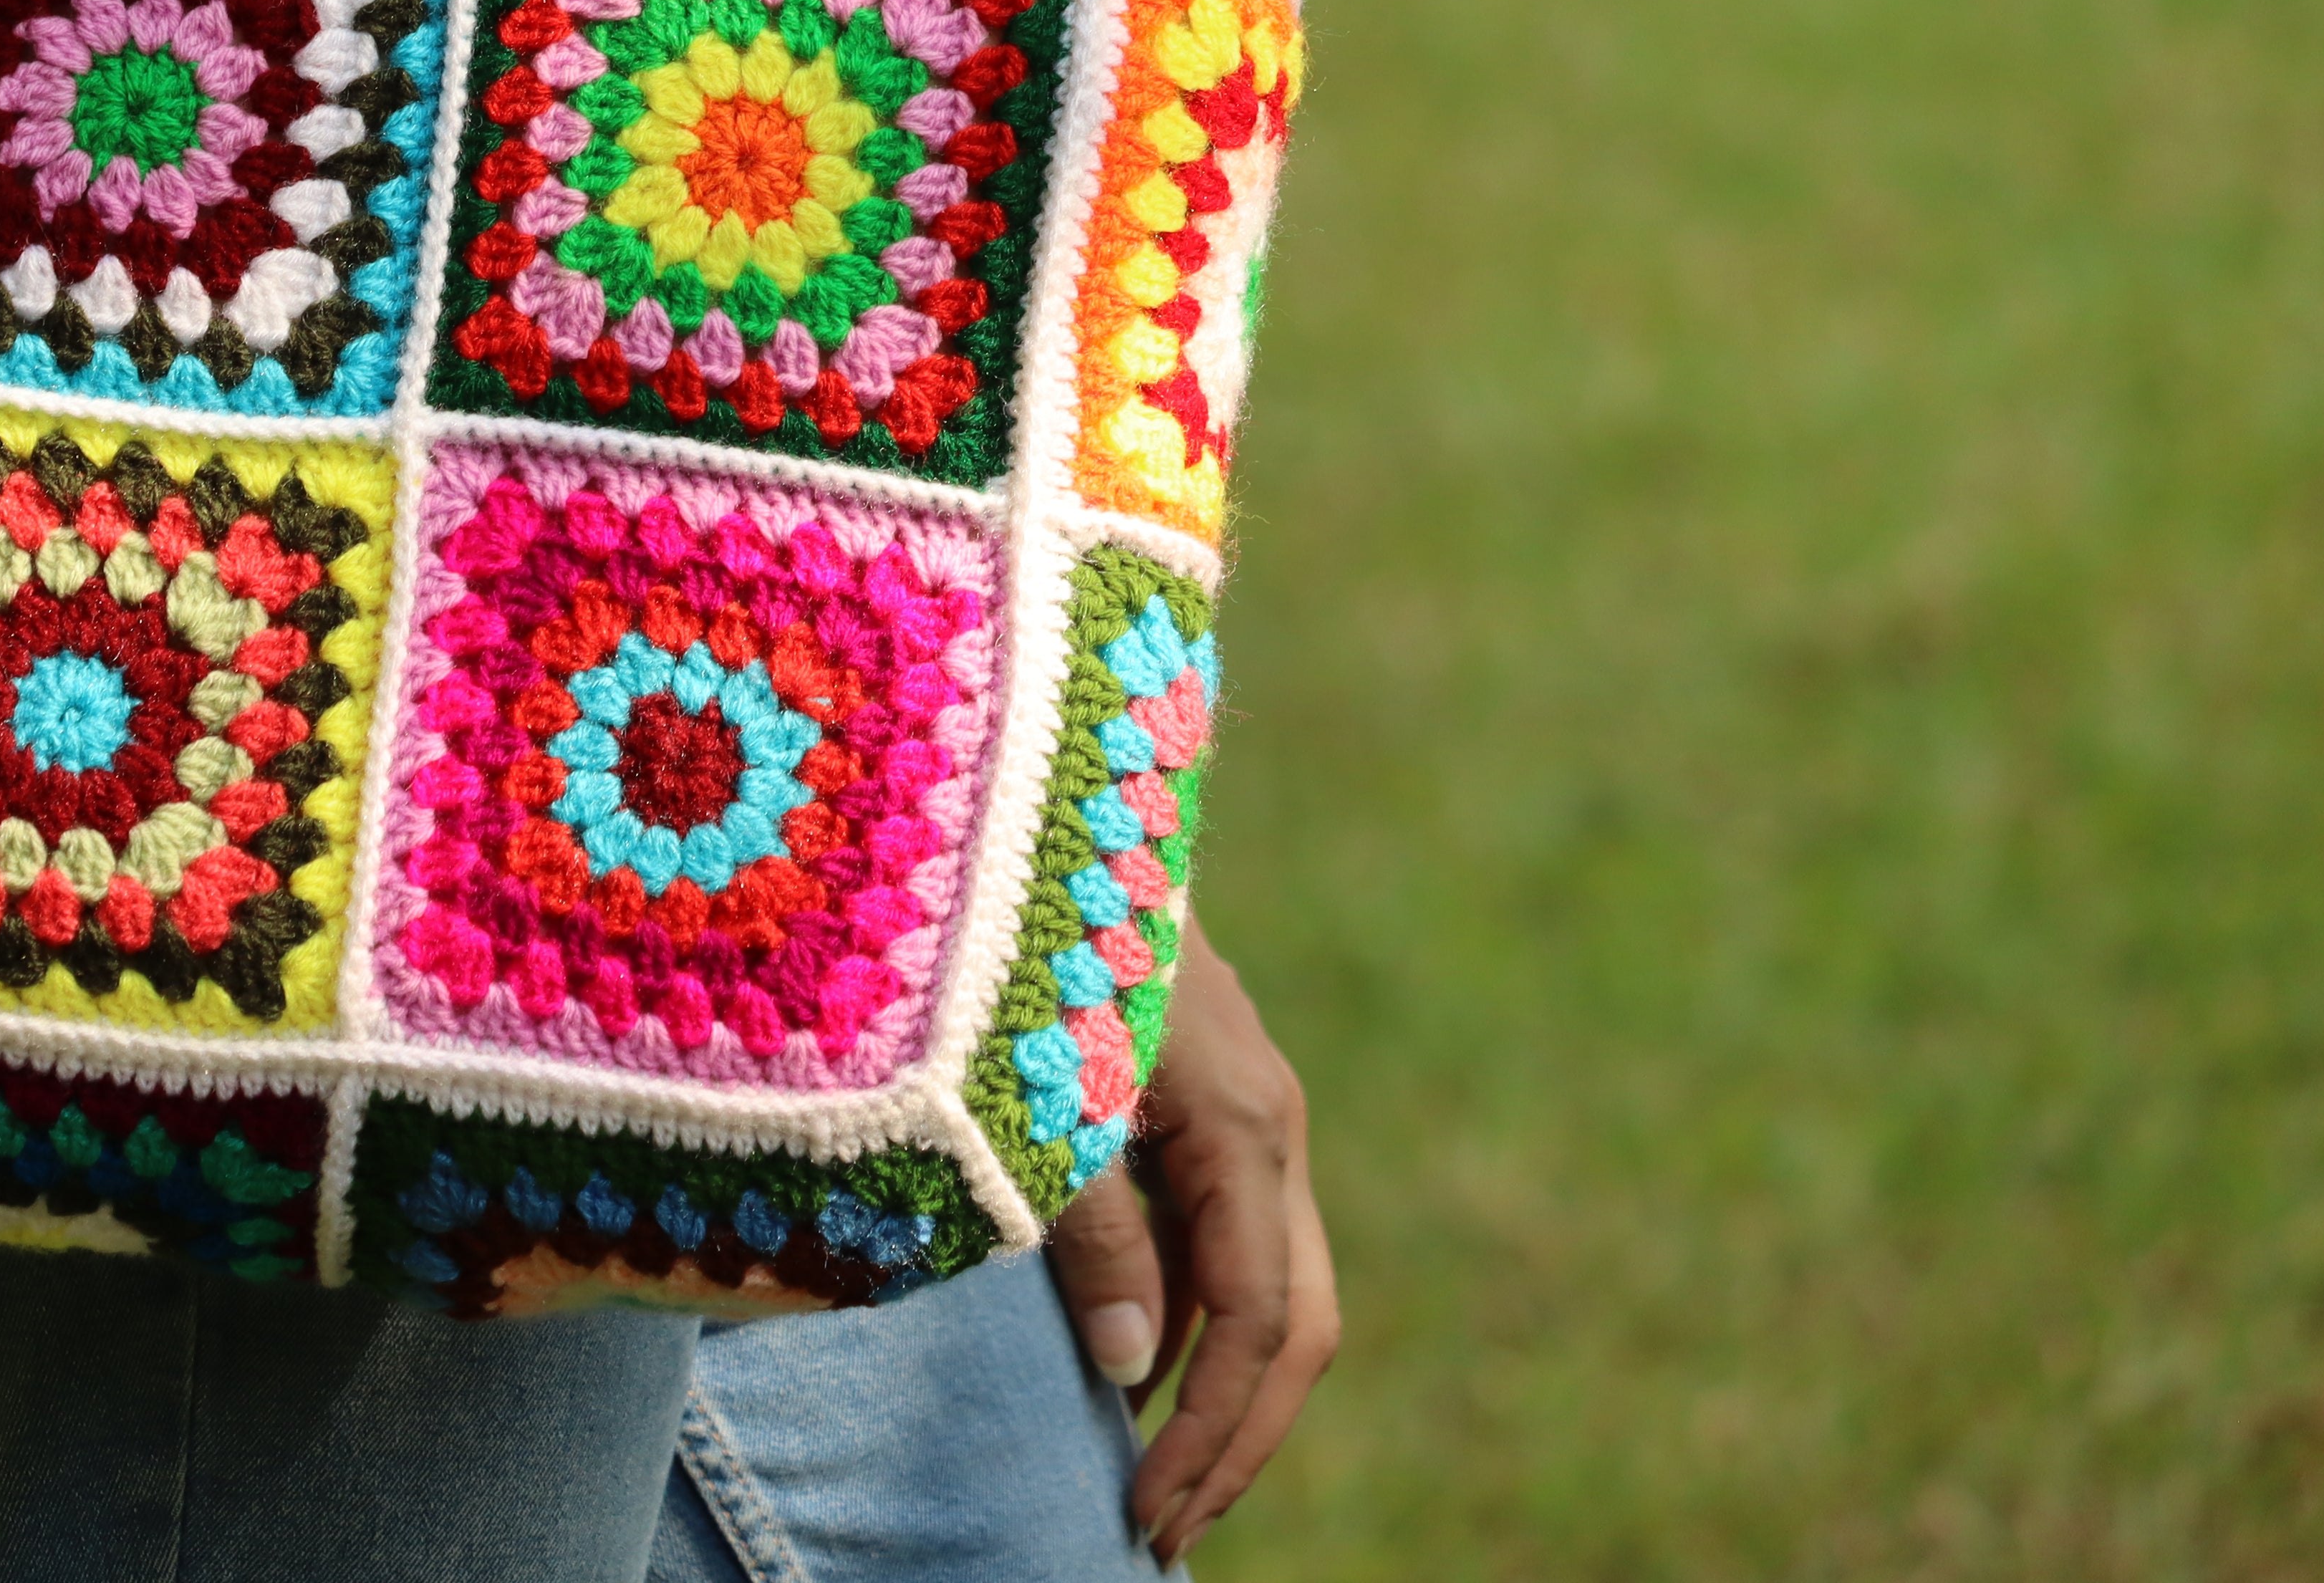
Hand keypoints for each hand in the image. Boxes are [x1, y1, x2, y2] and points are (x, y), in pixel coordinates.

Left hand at [1045, 933, 1341, 1565]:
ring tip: (1140, 1473)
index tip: (1145, 1514)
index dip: (1212, 1434)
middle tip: (1158, 1526)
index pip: (1262, 1326)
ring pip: (1263, 1281)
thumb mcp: (1045, 1095)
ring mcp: (1246, 1108)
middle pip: (1293, 1321)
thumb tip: (1137, 1371)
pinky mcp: (1204, 1096)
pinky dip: (1186, 1315)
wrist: (1036, 813)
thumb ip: (1095, 1231)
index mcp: (1247, 1126)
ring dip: (1212, 1383)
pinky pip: (1221, 1236)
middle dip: (1236, 1438)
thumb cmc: (1030, 943)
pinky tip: (1125, 1368)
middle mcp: (1270, 1122)